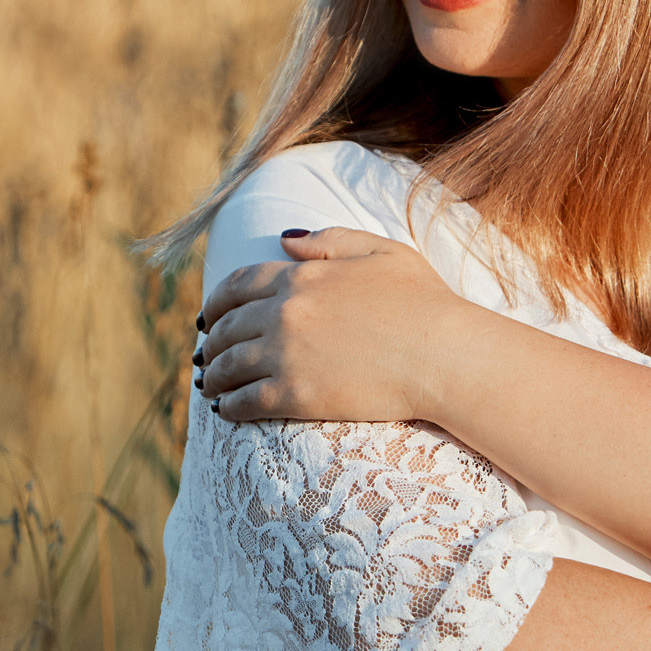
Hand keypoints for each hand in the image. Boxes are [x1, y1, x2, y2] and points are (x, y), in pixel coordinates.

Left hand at [197, 227, 468, 422]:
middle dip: (212, 341)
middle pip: (227, 327)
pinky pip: (245, 402)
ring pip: (229, 366)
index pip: (238, 286)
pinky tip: (225, 411)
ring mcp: (286, 355)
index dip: (217, 302)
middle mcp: (283, 313)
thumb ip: (329, 240)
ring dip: (213, 376)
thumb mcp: (381, 251)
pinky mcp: (295, 396)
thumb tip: (284, 239)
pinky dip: (228, 406)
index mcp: (300, 277)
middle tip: (206, 353)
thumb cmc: (425, 302)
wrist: (444, 355)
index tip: (209, 316)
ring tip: (210, 385)